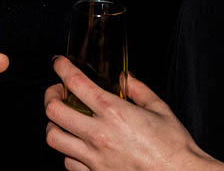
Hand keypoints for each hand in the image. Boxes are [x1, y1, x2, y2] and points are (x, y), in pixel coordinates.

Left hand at [44, 57, 223, 170]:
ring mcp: (93, 158)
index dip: (62, 68)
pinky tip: (77, 146)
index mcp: (114, 111)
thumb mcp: (159, 108)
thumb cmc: (173, 146)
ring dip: (54, 125)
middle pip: (53, 111)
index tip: (58, 63)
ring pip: (53, 139)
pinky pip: (68, 163)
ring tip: (61, 120)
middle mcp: (98, 134)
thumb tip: (125, 78)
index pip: (76, 83)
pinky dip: (68, 152)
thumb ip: (138, 89)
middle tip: (57, 92)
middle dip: (50, 96)